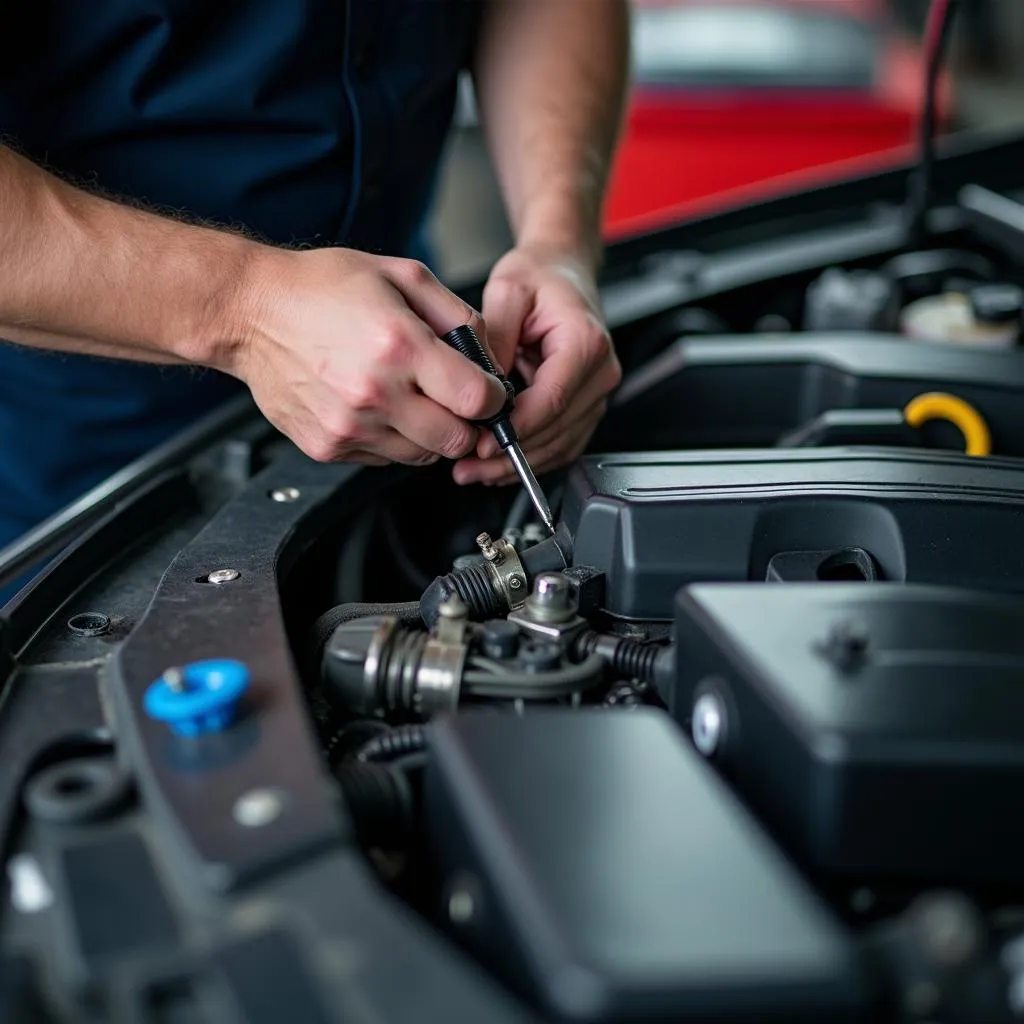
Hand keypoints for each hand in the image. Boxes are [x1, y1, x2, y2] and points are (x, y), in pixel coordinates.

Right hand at [228, 247, 505, 464]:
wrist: (249, 311)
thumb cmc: (320, 288)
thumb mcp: (402, 276)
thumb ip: (457, 316)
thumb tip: (490, 358)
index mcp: (400, 347)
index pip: (478, 401)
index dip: (494, 398)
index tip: (488, 391)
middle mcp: (375, 394)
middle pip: (456, 441)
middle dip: (467, 424)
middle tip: (454, 400)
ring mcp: (349, 426)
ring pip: (422, 457)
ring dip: (429, 434)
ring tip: (410, 398)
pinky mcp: (328, 446)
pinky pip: (383, 459)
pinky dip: (392, 440)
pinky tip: (376, 406)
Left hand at [452, 246, 620, 485]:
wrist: (563, 270)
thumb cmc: (540, 276)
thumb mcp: (507, 292)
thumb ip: (493, 339)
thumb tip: (478, 384)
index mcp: (585, 343)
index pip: (552, 400)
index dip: (516, 429)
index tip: (481, 444)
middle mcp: (599, 373)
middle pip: (556, 431)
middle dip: (510, 456)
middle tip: (467, 468)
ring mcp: (597, 393)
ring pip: (560, 445)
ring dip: (517, 465)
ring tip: (475, 472)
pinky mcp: (587, 405)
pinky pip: (562, 443)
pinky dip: (531, 457)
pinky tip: (498, 466)